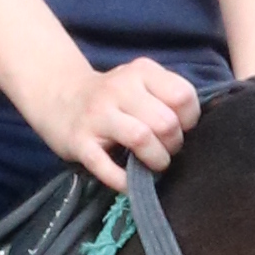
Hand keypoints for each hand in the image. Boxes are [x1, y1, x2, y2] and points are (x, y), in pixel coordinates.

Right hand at [44, 53, 202, 181]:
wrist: (59, 96)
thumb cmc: (112, 97)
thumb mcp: (140, 83)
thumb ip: (166, 97)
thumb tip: (195, 131)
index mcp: (141, 71)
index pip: (183, 96)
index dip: (190, 120)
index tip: (181, 129)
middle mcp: (119, 88)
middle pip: (165, 121)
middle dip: (173, 144)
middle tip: (166, 151)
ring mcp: (97, 114)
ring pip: (141, 138)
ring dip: (156, 160)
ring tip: (154, 165)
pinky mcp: (79, 141)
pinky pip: (106, 166)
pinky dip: (124, 180)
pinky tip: (130, 182)